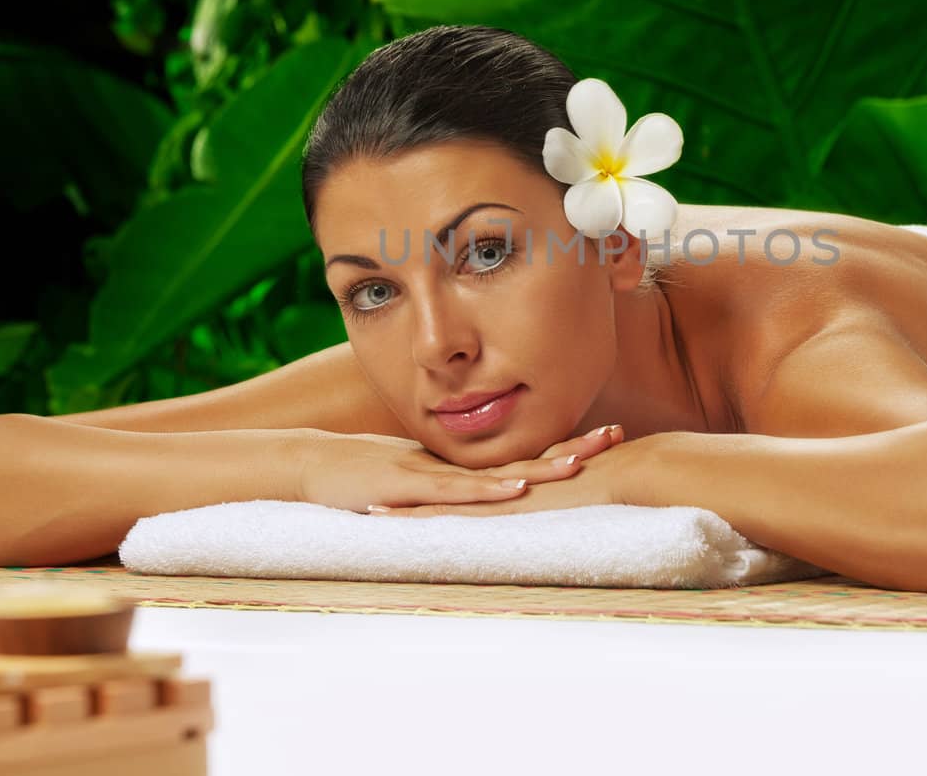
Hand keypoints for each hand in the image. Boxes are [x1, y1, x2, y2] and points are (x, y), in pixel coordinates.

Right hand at [298, 424, 625, 514]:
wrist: (312, 463)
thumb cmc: (363, 475)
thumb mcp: (419, 481)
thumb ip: (453, 486)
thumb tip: (490, 492)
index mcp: (464, 465)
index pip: (526, 456)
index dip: (564, 447)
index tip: (605, 437)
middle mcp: (456, 465)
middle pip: (526, 458)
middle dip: (571, 447)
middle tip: (614, 434)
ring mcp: (435, 474)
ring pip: (499, 471)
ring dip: (541, 467)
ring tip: (582, 462)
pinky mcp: (409, 487)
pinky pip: (456, 491)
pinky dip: (489, 490)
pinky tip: (517, 488)